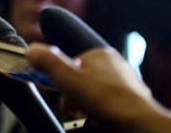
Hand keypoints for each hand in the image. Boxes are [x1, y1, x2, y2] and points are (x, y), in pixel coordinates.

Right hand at [26, 43, 170, 132]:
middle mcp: (115, 64)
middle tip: (75, 107)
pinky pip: (109, 106)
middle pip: (84, 80)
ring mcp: (125, 81)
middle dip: (76, 96)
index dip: (64, 80)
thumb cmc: (106, 99)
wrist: (138, 121)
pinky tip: (104, 120)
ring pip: (96, 95)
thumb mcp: (68, 78)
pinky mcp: (132, 99)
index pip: (73, 63)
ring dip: (89, 107)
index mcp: (100, 54)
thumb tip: (32, 49)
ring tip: (93, 115)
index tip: (61, 92)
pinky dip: (103, 114)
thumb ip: (48, 62)